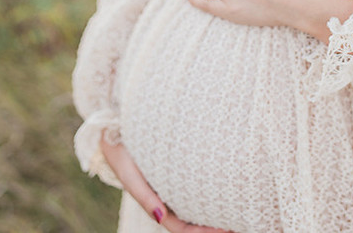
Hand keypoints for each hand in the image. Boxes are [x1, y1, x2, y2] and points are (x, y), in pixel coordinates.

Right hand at [99, 136, 232, 231]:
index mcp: (157, 205)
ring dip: (214, 209)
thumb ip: (145, 197)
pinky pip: (195, 183)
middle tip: (238, 224)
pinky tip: (224, 184)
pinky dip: (209, 189)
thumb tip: (161, 217)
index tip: (224, 231)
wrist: (114, 129)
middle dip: (213, 225)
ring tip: (237, 208)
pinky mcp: (177, 166)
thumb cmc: (122, 154)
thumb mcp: (131, 176)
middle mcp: (167, 197)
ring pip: (196, 203)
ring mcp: (173, 183)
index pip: (182, 228)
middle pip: (193, 220)